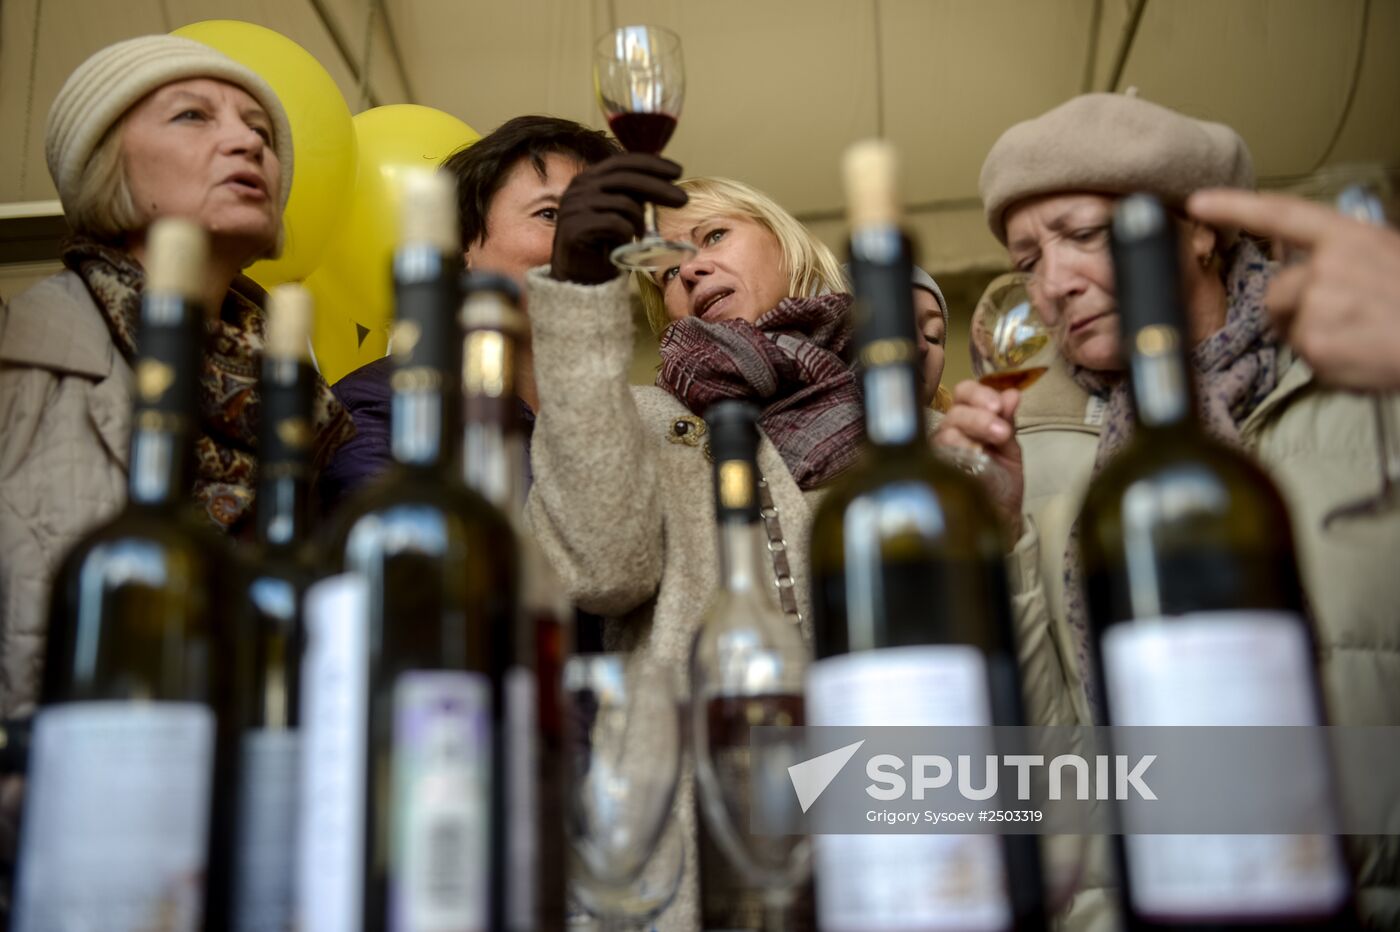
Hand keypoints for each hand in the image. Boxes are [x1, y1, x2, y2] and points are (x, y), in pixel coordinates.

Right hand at [550, 154, 687, 285]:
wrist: (580, 280)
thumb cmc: (604, 247)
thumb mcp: (621, 214)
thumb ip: (633, 195)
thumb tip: (665, 180)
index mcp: (588, 179)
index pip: (622, 162)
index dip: (651, 164)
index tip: (677, 171)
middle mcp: (578, 187)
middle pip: (625, 178)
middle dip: (659, 187)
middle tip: (683, 200)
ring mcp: (573, 206)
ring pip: (623, 203)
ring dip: (639, 222)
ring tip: (640, 236)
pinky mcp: (573, 227)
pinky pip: (614, 223)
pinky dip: (626, 234)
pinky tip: (624, 244)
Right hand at [935, 379, 1025, 538]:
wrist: (999, 518)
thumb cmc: (1001, 481)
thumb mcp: (1009, 448)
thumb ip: (1008, 422)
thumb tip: (1012, 394)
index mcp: (968, 419)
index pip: (964, 393)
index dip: (980, 394)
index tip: (999, 405)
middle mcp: (948, 431)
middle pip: (955, 413)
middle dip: (981, 418)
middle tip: (1001, 432)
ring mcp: (937, 452)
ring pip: (946, 433)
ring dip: (972, 435)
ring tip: (991, 448)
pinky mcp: (931, 473)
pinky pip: (939, 458)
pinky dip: (958, 456)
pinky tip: (972, 461)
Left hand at [1188, 188, 1399, 390]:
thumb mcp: (1390, 258)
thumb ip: (1345, 255)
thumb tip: (1309, 261)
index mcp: (1351, 237)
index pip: (1282, 214)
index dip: (1236, 206)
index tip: (1199, 201)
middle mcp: (1330, 266)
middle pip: (1277, 290)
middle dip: (1295, 309)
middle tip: (1342, 319)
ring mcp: (1320, 305)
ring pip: (1287, 326)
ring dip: (1311, 335)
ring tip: (1359, 337)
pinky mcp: (1315, 344)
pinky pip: (1303, 356)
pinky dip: (1327, 362)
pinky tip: (1361, 356)